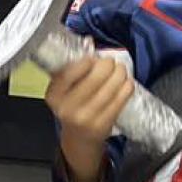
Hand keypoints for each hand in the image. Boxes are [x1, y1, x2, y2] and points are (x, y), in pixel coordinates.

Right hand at [45, 53, 132, 181]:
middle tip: (110, 63)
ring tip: (120, 71)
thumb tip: (88, 41)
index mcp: (54, 95)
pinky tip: (125, 83)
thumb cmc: (72, 108)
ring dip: (120, 73)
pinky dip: (127, 86)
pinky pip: (122, 97)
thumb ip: (71, 67)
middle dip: (108, 64)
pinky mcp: (104, 124)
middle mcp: (68, 108)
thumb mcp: (63, 90)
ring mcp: (86, 117)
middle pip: (96, 76)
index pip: (68, 73)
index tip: (92, 58)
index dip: (85, 62)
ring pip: (112, 85)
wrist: (79, 139)